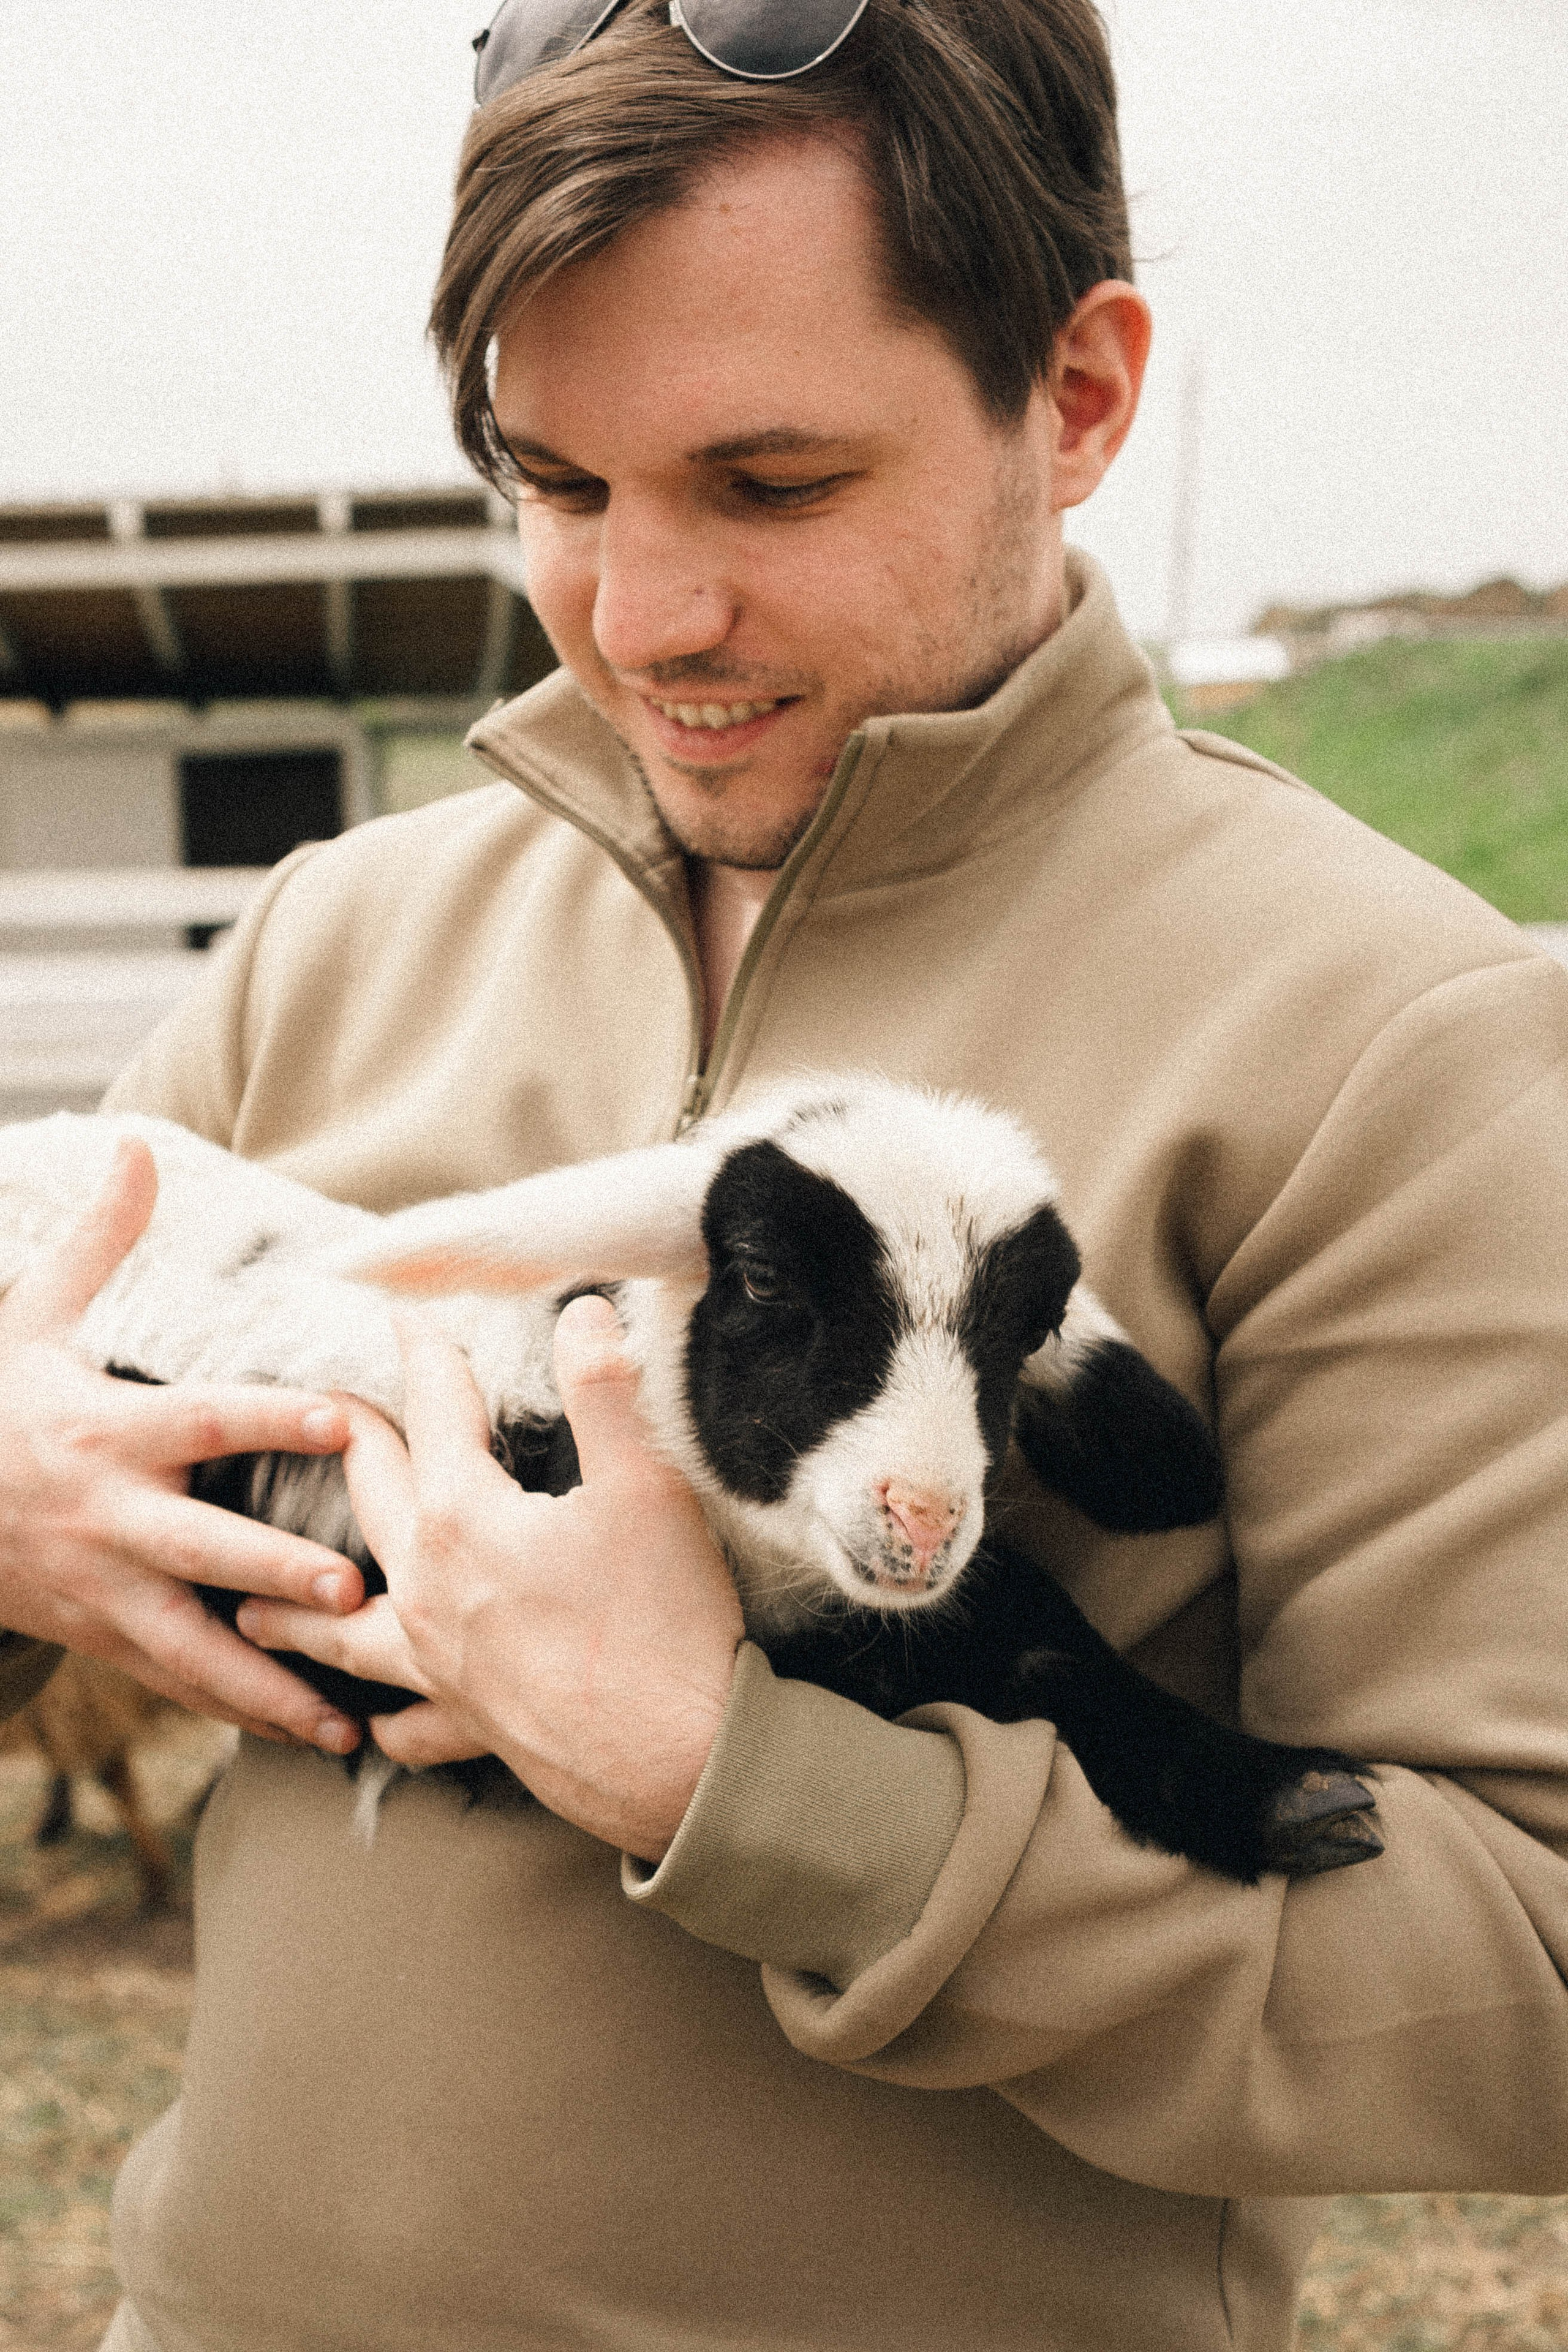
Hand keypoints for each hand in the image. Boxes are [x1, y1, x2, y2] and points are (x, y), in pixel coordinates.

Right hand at [0, 1137, 363, 1753]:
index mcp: (108, 1430)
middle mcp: (111, 1516)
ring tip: (347, 1713)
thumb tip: (137, 1146)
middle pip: (204, 1548)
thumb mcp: (34, 1318)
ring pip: (194, 1644)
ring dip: (271, 1680)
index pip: (204, 1418)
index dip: (270, 1416)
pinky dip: (241, 1710)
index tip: (340, 1417)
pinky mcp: (105, 1637)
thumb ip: (99, 1240)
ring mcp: (105, 1589)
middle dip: (275, 1571)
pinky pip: (179, 1682)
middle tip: (354, 1589)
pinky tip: (312, 1732)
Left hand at [238, 1296, 743, 1857]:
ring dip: (302, 1610)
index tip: (406, 1317)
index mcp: (463, 1519)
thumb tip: (581, 1310)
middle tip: (333, 1416)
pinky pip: (409, 1726)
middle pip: (374, 1500)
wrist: (683, 1759)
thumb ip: (604, 1389)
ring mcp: (441, 1666)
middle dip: (356, 1446)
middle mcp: (429, 1590)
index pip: (435, 1411)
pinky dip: (386, 1721)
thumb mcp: (645, 1485)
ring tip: (254, 1609)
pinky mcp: (472, 1726)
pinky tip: (376, 1727)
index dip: (426, 1355)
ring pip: (347, 1630)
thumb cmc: (664, 1618)